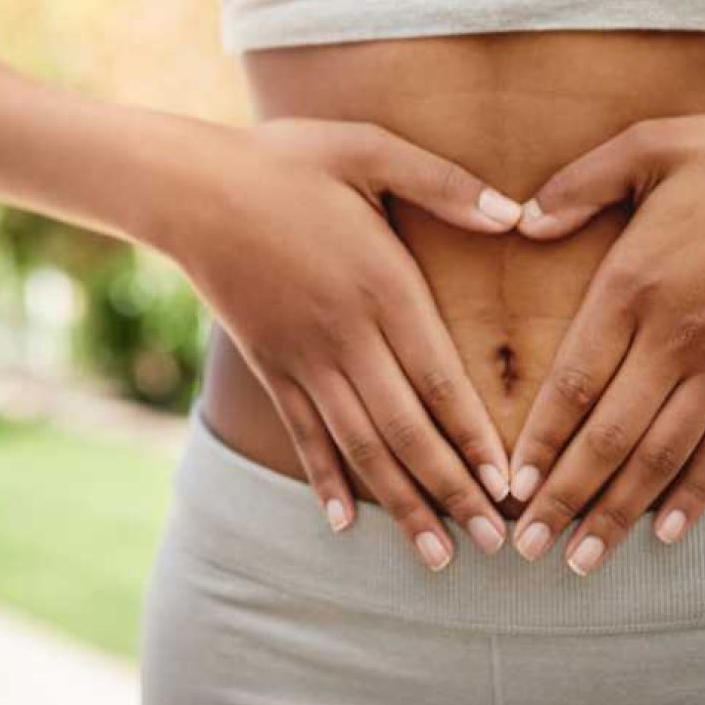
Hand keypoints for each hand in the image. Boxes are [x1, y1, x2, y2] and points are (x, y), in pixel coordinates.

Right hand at [173, 116, 521, 570]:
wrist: (191, 187)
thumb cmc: (284, 161)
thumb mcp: (367, 148)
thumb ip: (442, 182)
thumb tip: (513, 214)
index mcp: (381, 284)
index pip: (440, 378)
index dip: (476, 437)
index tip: (509, 486)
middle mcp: (346, 334)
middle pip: (408, 429)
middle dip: (453, 491)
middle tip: (495, 544)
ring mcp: (303, 356)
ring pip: (360, 445)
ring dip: (401, 503)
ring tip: (438, 556)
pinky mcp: (269, 363)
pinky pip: (302, 433)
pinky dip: (324, 479)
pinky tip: (342, 523)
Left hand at [507, 110, 704, 574]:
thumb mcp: (650, 146)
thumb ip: (578, 185)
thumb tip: (521, 220)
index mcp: (633, 286)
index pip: (572, 383)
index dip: (539, 441)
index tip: (508, 485)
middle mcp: (675, 339)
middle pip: (607, 436)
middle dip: (563, 497)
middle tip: (525, 548)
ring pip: (661, 456)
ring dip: (617, 512)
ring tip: (579, 560)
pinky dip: (695, 493)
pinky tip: (668, 533)